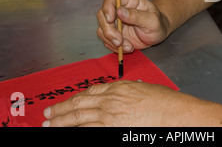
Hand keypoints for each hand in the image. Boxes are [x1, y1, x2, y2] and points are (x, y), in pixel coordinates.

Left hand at [42, 80, 179, 126]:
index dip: (76, 98)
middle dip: (60, 110)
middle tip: (47, 115)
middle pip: (78, 105)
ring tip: (49, 126)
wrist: (174, 114)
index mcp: (118, 88)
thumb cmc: (166, 102)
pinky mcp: (111, 131)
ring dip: (61, 123)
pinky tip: (69, 133)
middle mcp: (109, 101)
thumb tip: (131, 89)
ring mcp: (109, 117)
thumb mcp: (146, 89)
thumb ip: (132, 89)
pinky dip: (78, 132)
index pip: (90, 92)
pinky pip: (89, 132)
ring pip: (78, 120)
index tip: (68, 102)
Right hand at [96, 0, 168, 52]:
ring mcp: (114, 21)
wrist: (158, 34)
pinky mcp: (113, 33)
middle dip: (108, 30)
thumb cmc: (158, 23)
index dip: (107, 6)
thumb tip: (120, 11)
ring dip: (111, 40)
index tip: (111, 20)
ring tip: (129, 46)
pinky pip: (105, 39)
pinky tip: (127, 47)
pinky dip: (114, 47)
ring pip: (101, 28)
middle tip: (119, 41)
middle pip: (102, 14)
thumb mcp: (152, 20)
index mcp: (129, 0)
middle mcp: (118, 9)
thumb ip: (137, 16)